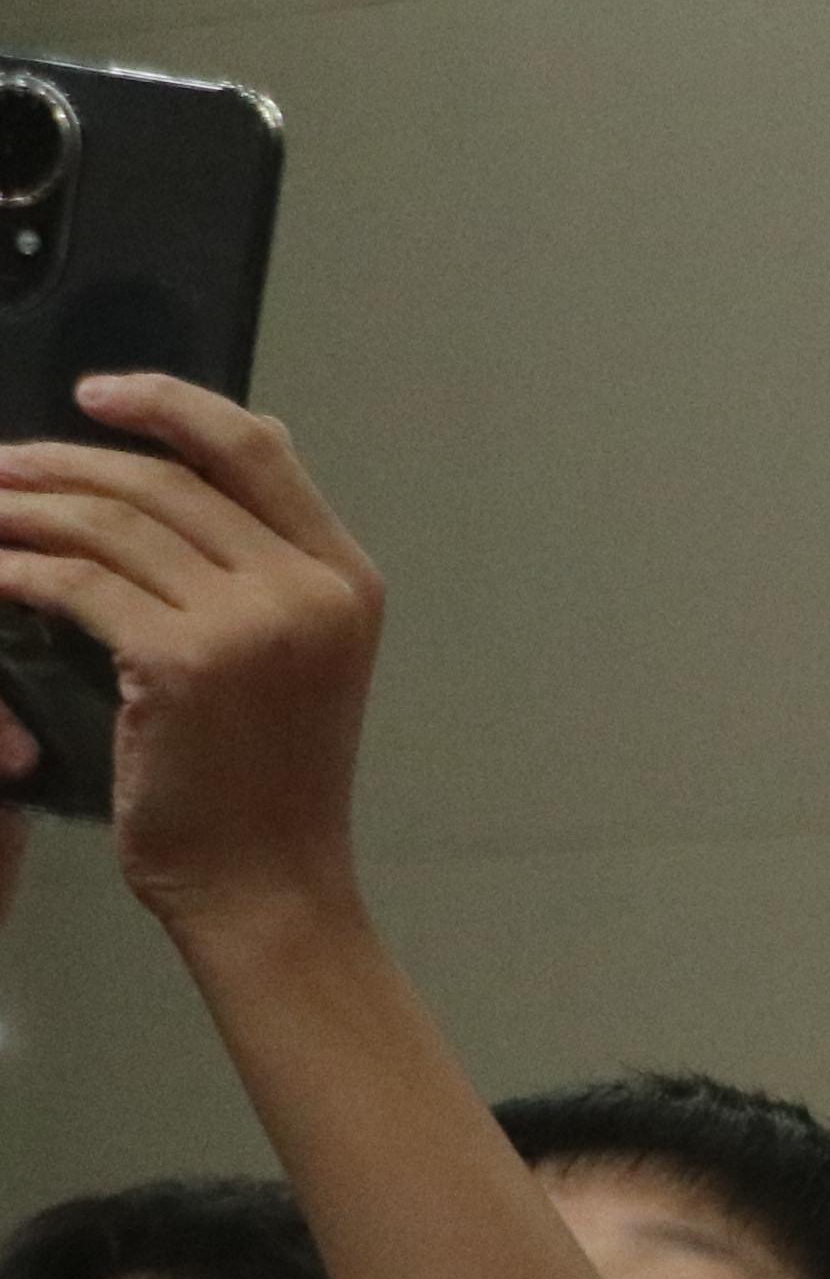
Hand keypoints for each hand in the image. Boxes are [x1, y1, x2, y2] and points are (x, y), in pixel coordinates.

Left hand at [0, 377, 384, 935]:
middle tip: (2, 467)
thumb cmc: (268, 784)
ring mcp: (251, 625)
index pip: (255, 449)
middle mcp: (309, 590)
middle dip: (67, 462)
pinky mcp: (182, 663)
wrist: (267, 885)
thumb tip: (184, 478)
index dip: (170, 404)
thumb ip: (259, 572)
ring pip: (111, 525)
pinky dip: (17, 570)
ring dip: (27, 509)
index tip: (96, 394)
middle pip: (167, 480)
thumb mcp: (295, 660)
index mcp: (346, 579)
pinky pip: (75, 584)